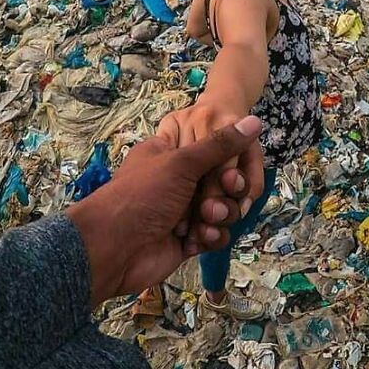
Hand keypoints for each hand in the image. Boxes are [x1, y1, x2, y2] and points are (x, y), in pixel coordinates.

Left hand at [66, 115, 261, 305]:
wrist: (113, 249)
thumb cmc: (144, 195)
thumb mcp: (182, 162)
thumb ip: (220, 144)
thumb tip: (254, 120)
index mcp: (169, 154)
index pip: (210, 150)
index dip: (227, 163)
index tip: (230, 174)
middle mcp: (177, 182)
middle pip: (220, 183)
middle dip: (223, 196)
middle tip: (213, 204)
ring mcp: (182, 211)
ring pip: (221, 210)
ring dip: (218, 217)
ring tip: (203, 224)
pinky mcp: (186, 240)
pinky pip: (214, 234)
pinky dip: (211, 237)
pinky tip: (197, 240)